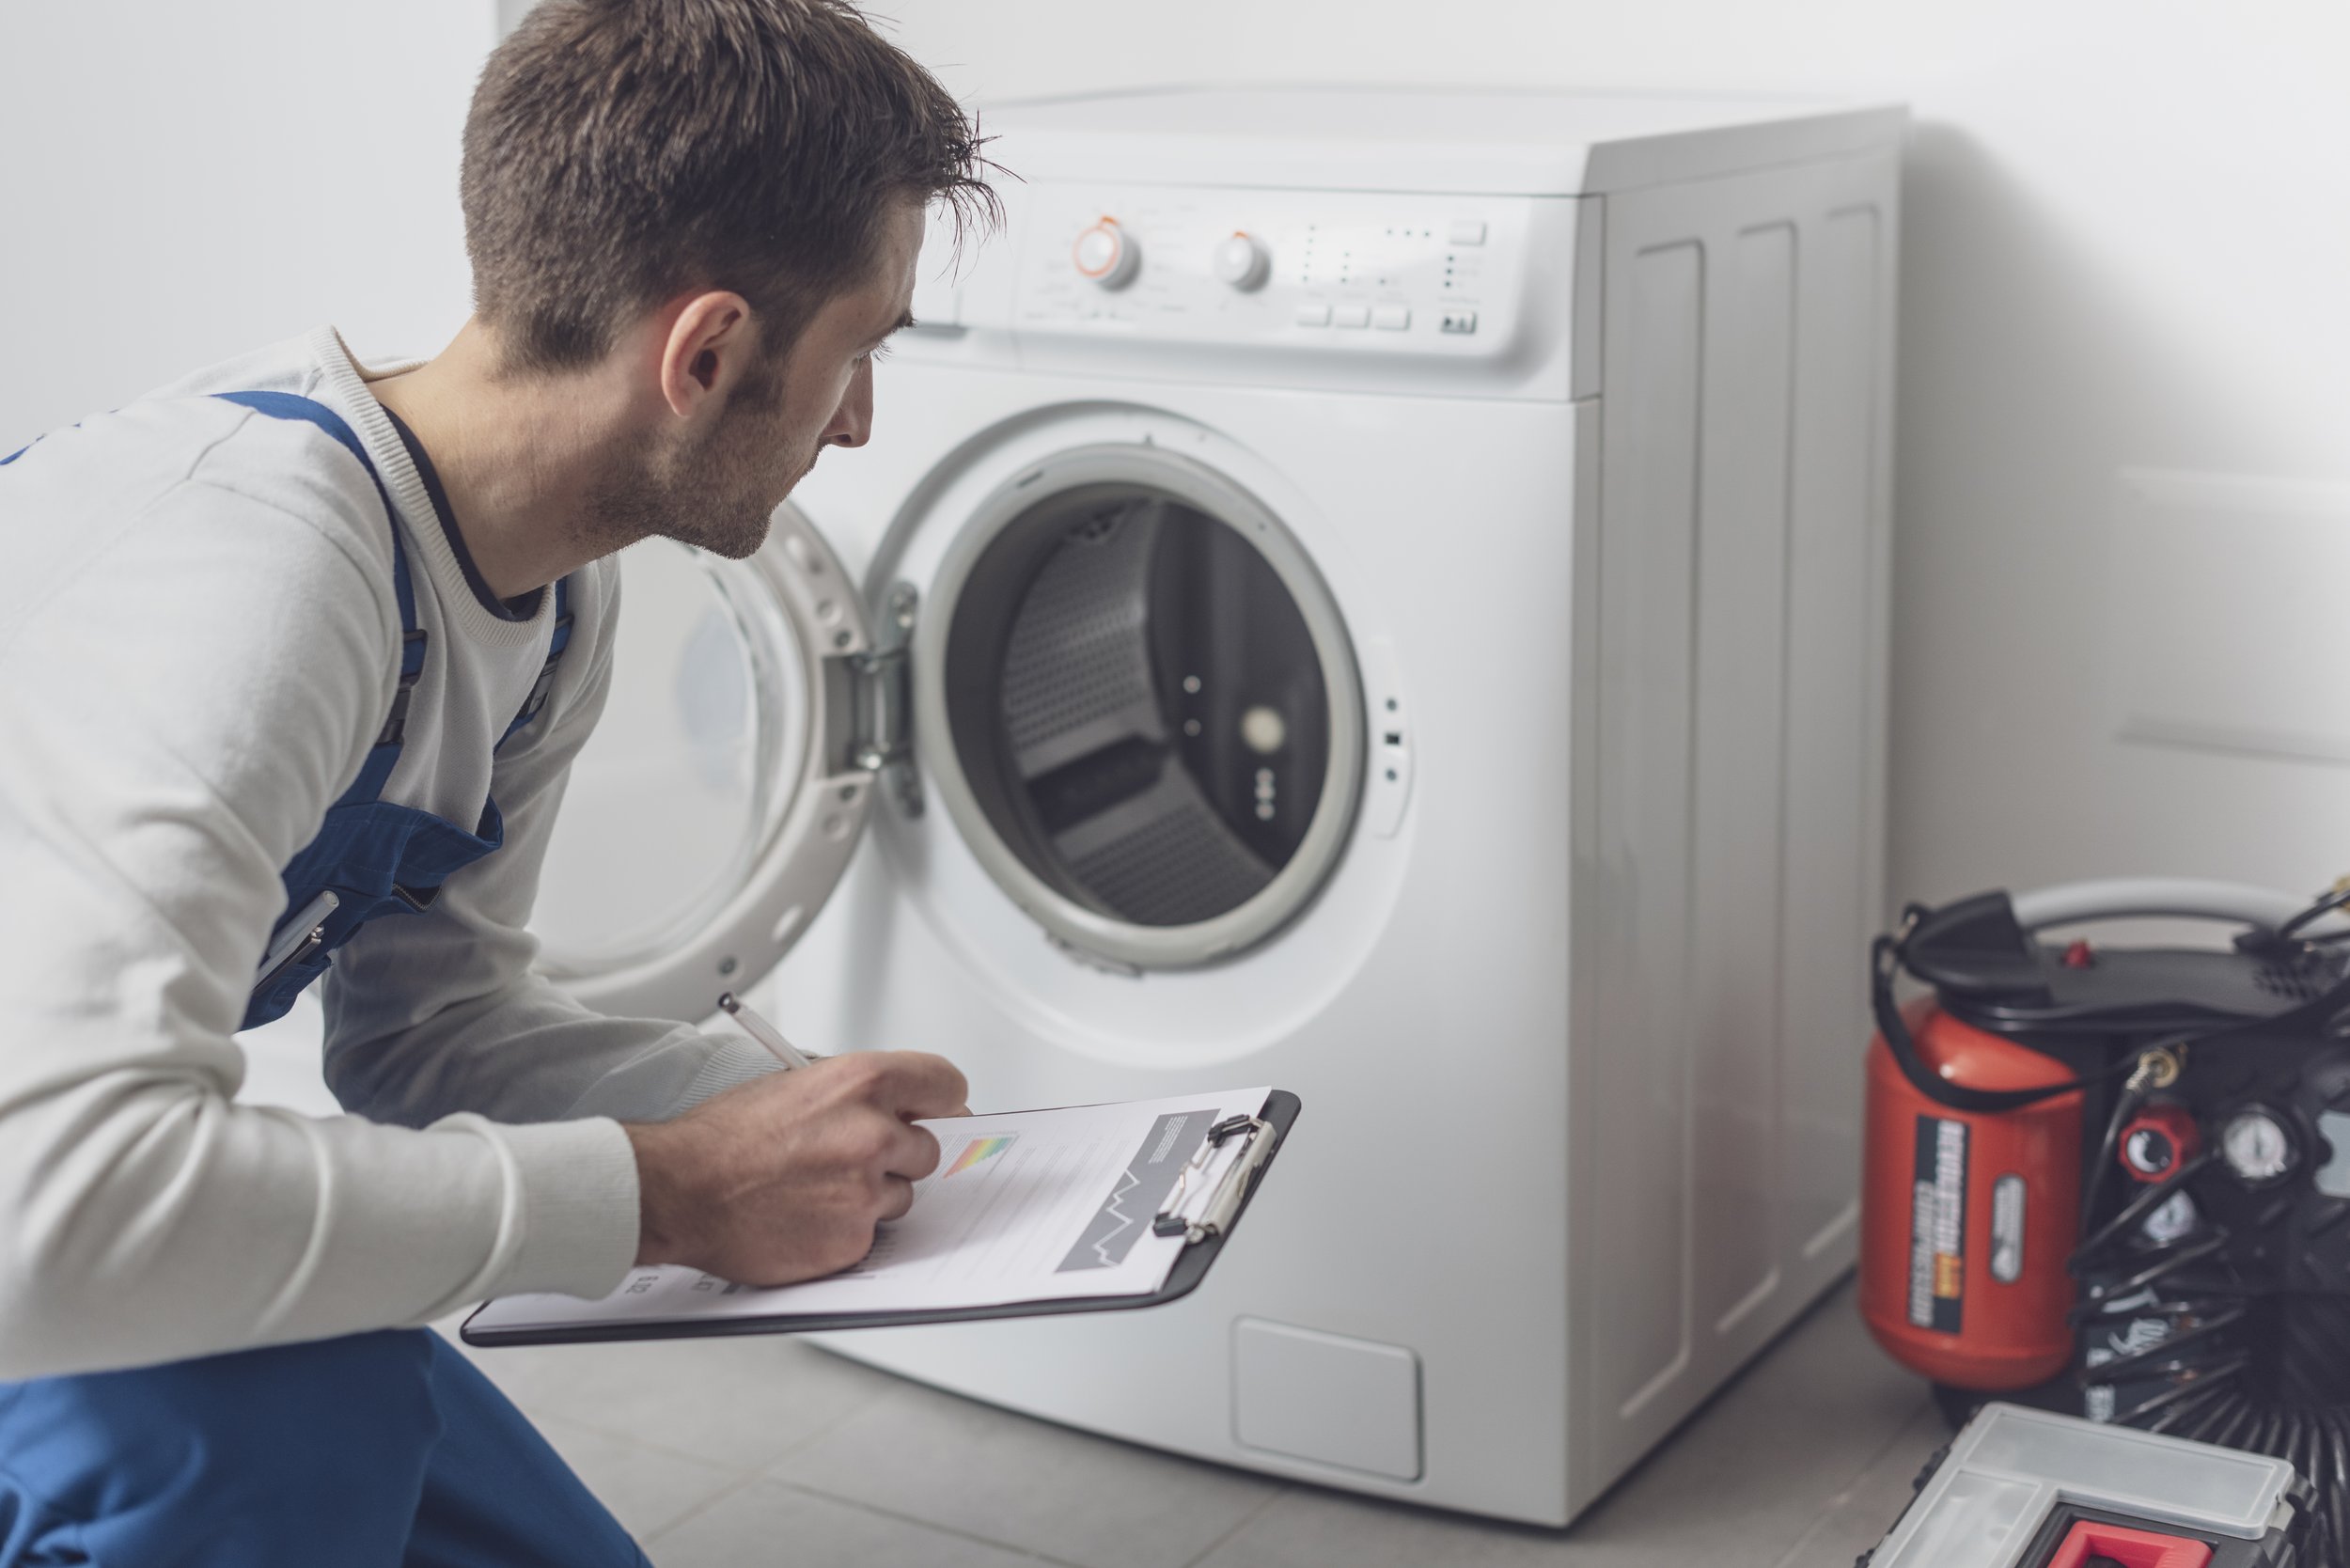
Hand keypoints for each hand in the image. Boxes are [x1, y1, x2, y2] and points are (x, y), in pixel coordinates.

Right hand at [624, 1051, 968, 1285]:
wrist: (681, 1189)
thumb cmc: (724, 1137)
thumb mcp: (796, 1084)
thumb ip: (856, 1095)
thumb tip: (896, 1108)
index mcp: (862, 1084)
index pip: (945, 1085)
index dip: (944, 1102)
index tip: (943, 1112)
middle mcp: (873, 1135)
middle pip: (928, 1148)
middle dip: (899, 1156)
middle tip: (854, 1159)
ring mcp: (866, 1191)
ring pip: (902, 1195)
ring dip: (872, 1195)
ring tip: (816, 1188)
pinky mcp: (853, 1240)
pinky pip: (871, 1234)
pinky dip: (846, 1230)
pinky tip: (806, 1217)